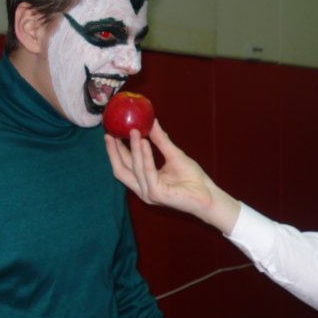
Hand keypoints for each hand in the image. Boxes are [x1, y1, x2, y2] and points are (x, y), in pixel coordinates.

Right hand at [104, 120, 239, 233]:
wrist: (208, 195)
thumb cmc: (193, 178)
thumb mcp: (174, 154)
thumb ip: (161, 141)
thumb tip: (152, 122)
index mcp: (145, 181)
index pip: (125, 166)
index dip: (116, 151)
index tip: (111, 134)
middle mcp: (143, 189)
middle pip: (121, 170)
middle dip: (114, 152)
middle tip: (110, 133)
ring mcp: (148, 193)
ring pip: (134, 168)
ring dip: (133, 149)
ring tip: (134, 131)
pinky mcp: (156, 194)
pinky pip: (148, 171)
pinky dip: (145, 156)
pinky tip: (144, 142)